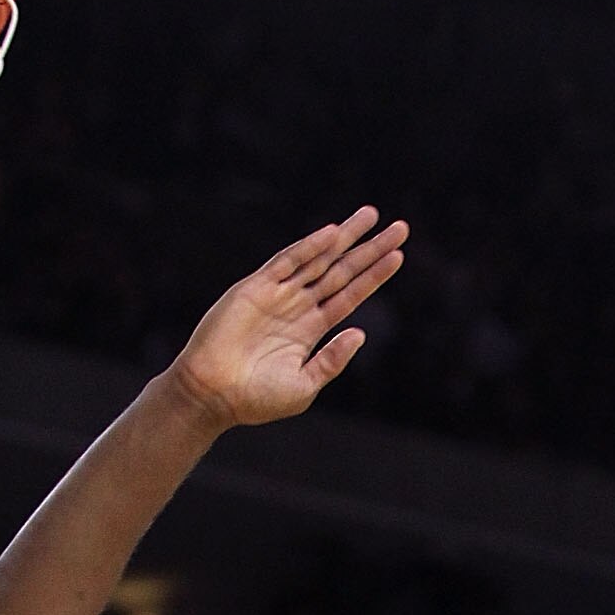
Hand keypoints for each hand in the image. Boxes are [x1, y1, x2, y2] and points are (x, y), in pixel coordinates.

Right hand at [169, 208, 406, 430]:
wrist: (214, 394)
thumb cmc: (257, 398)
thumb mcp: (305, 384)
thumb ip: (332, 360)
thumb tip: (360, 333)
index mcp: (312, 329)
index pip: (350, 295)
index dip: (374, 275)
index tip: (398, 256)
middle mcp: (299, 306)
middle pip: (342, 270)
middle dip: (369, 249)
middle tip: (400, 228)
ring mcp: (278, 294)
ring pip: (319, 258)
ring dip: (345, 237)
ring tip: (371, 216)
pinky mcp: (255, 288)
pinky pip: (286, 261)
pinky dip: (309, 247)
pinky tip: (332, 234)